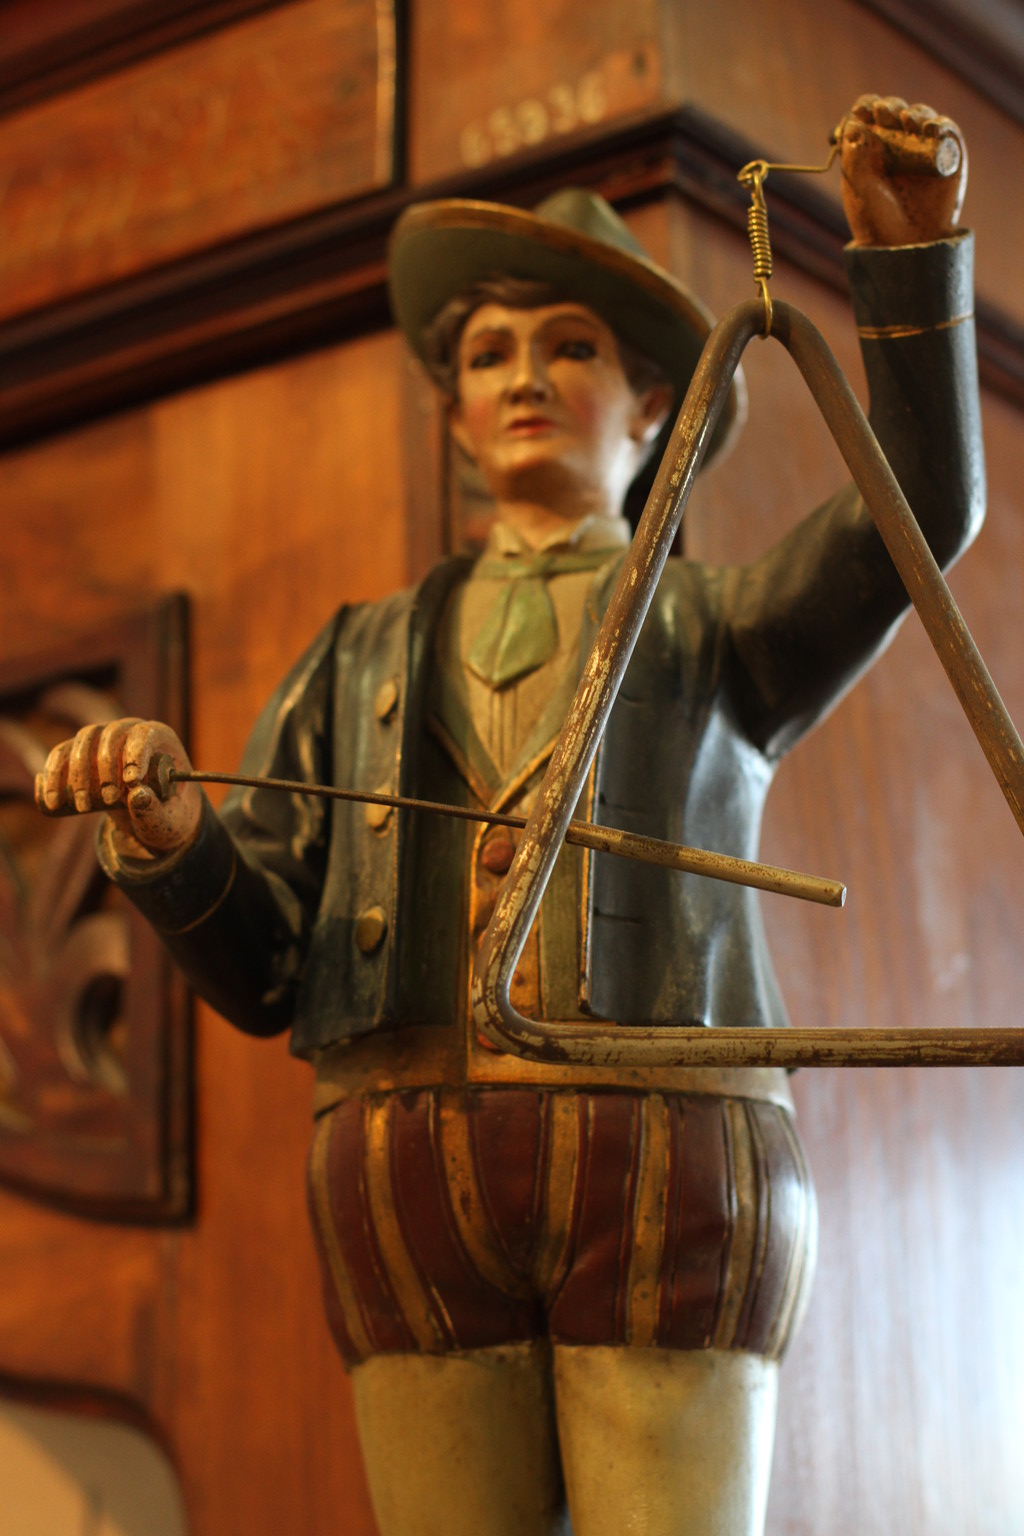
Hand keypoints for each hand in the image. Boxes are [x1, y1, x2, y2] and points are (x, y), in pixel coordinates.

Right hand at [35, 718, 202, 860]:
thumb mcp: (168, 822)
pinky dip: (53, 773)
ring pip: (84, 740)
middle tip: (108, 801)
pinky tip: (52, 800)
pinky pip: (62, 753)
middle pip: (111, 734)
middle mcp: (130, 730)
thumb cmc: (167, 817)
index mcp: (160, 738)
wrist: (149, 818)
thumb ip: (156, 813)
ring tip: (82, 808)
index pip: (144, 734)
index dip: (136, 753)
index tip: (132, 782)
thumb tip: (137, 793)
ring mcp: (104, 738)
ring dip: (77, 772)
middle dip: (105, 767)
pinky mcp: (82, 751)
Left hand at [838, 94, 966, 246]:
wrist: (906, 245)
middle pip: (893, 110)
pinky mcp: (947, 155)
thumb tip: (854, 124)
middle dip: (888, 107)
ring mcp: (921, 147)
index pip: (868, 115)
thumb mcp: (859, 189)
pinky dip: (940, 124)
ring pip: (919, 116)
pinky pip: (946, 131)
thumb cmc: (877, 220)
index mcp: (869, 147)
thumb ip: (854, 157)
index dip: (866, 107)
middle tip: (885, 114)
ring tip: (907, 121)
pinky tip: (931, 128)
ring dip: (914, 113)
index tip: (863, 111)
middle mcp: (895, 143)